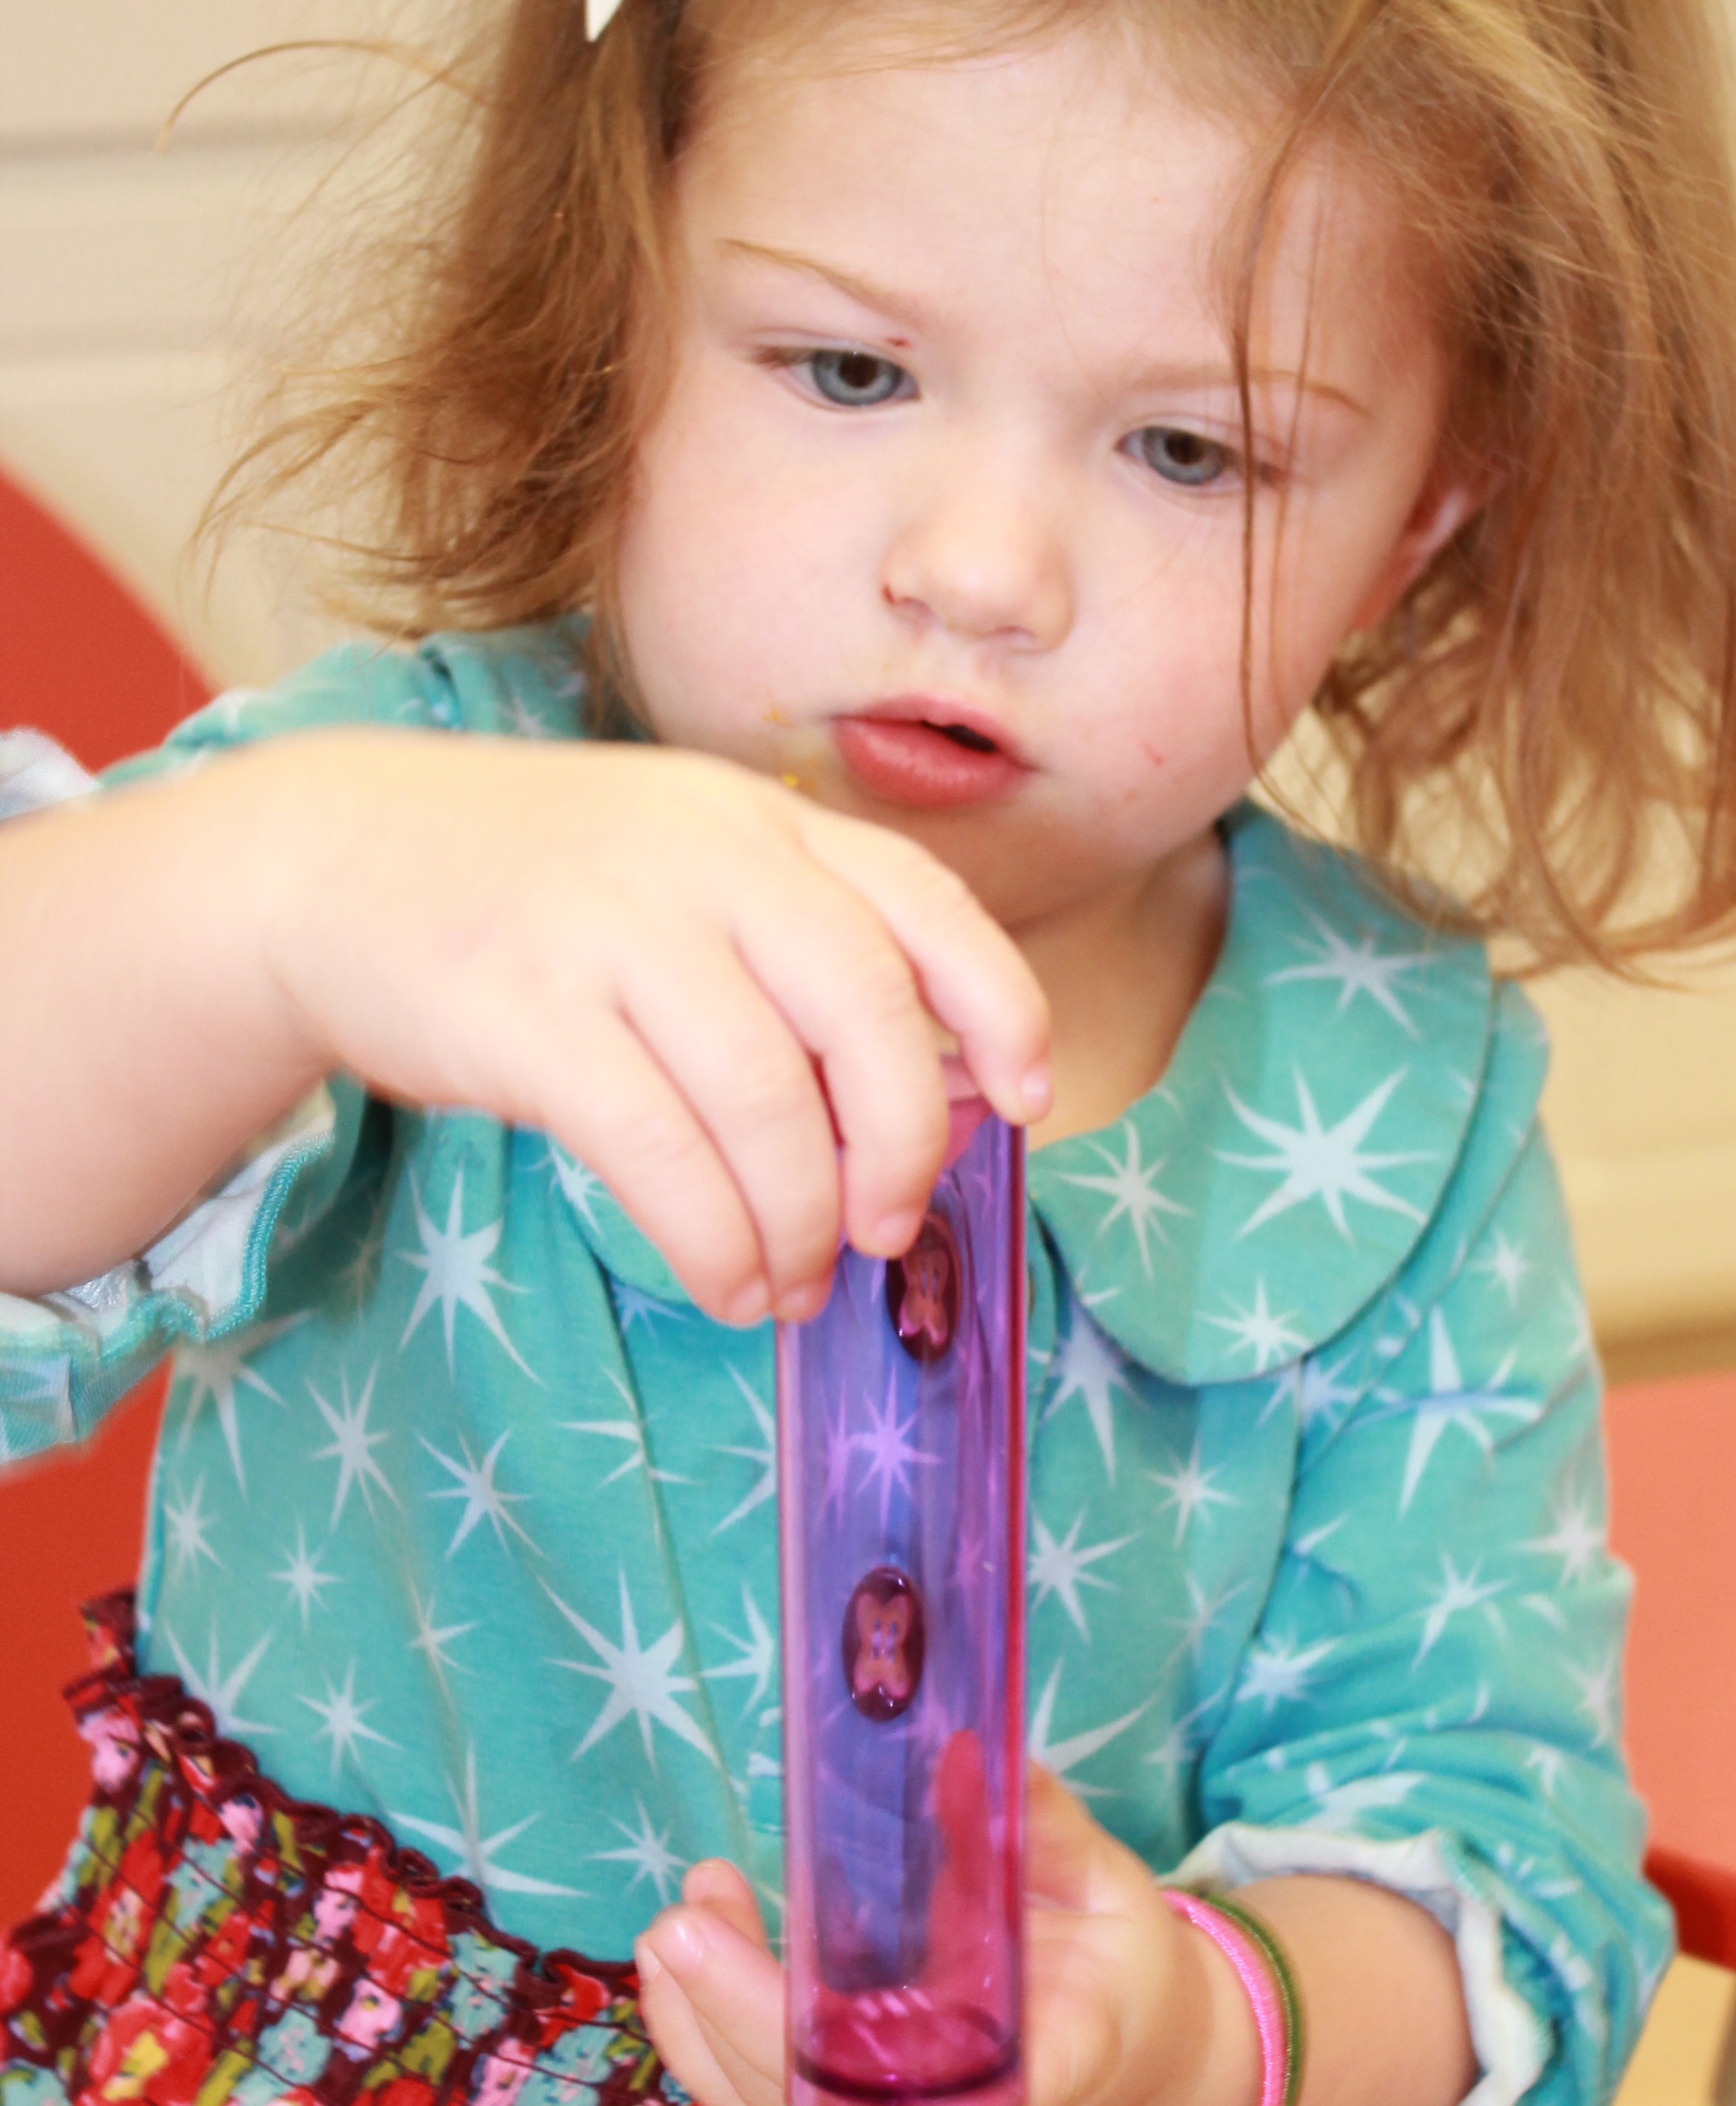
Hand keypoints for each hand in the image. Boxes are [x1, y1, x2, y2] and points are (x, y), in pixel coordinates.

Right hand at [255, 730, 1050, 1321]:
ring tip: (794, 1282)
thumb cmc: (539, 894)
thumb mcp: (680, 866)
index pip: (923, 902)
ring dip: (801, 1221)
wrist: (335, 860)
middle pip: (865, 1011)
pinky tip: (727, 1281)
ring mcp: (612, 929)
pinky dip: (713, 1238)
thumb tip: (926, 1097)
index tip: (1031, 1098)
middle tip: (887, 1228)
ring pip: (765, 1101)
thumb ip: (792, 949)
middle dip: (904, 1145)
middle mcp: (704, 859)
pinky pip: (657, 1150)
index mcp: (761, 823)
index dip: (1000, 1004)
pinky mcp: (524, 1014)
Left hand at [631, 1767, 1259, 2105]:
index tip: (805, 1975)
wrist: (1142, 2087)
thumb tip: (963, 1747)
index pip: (963, 2095)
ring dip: (704, 2031)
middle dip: (743, 2018)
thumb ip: (1041, 1831)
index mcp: (1043, 2080)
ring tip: (672, 1928)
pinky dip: (711, 2055)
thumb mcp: (1114, 1893)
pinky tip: (678, 1978)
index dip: (874, 2053)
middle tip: (685, 1921)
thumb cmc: (1126, 1977)